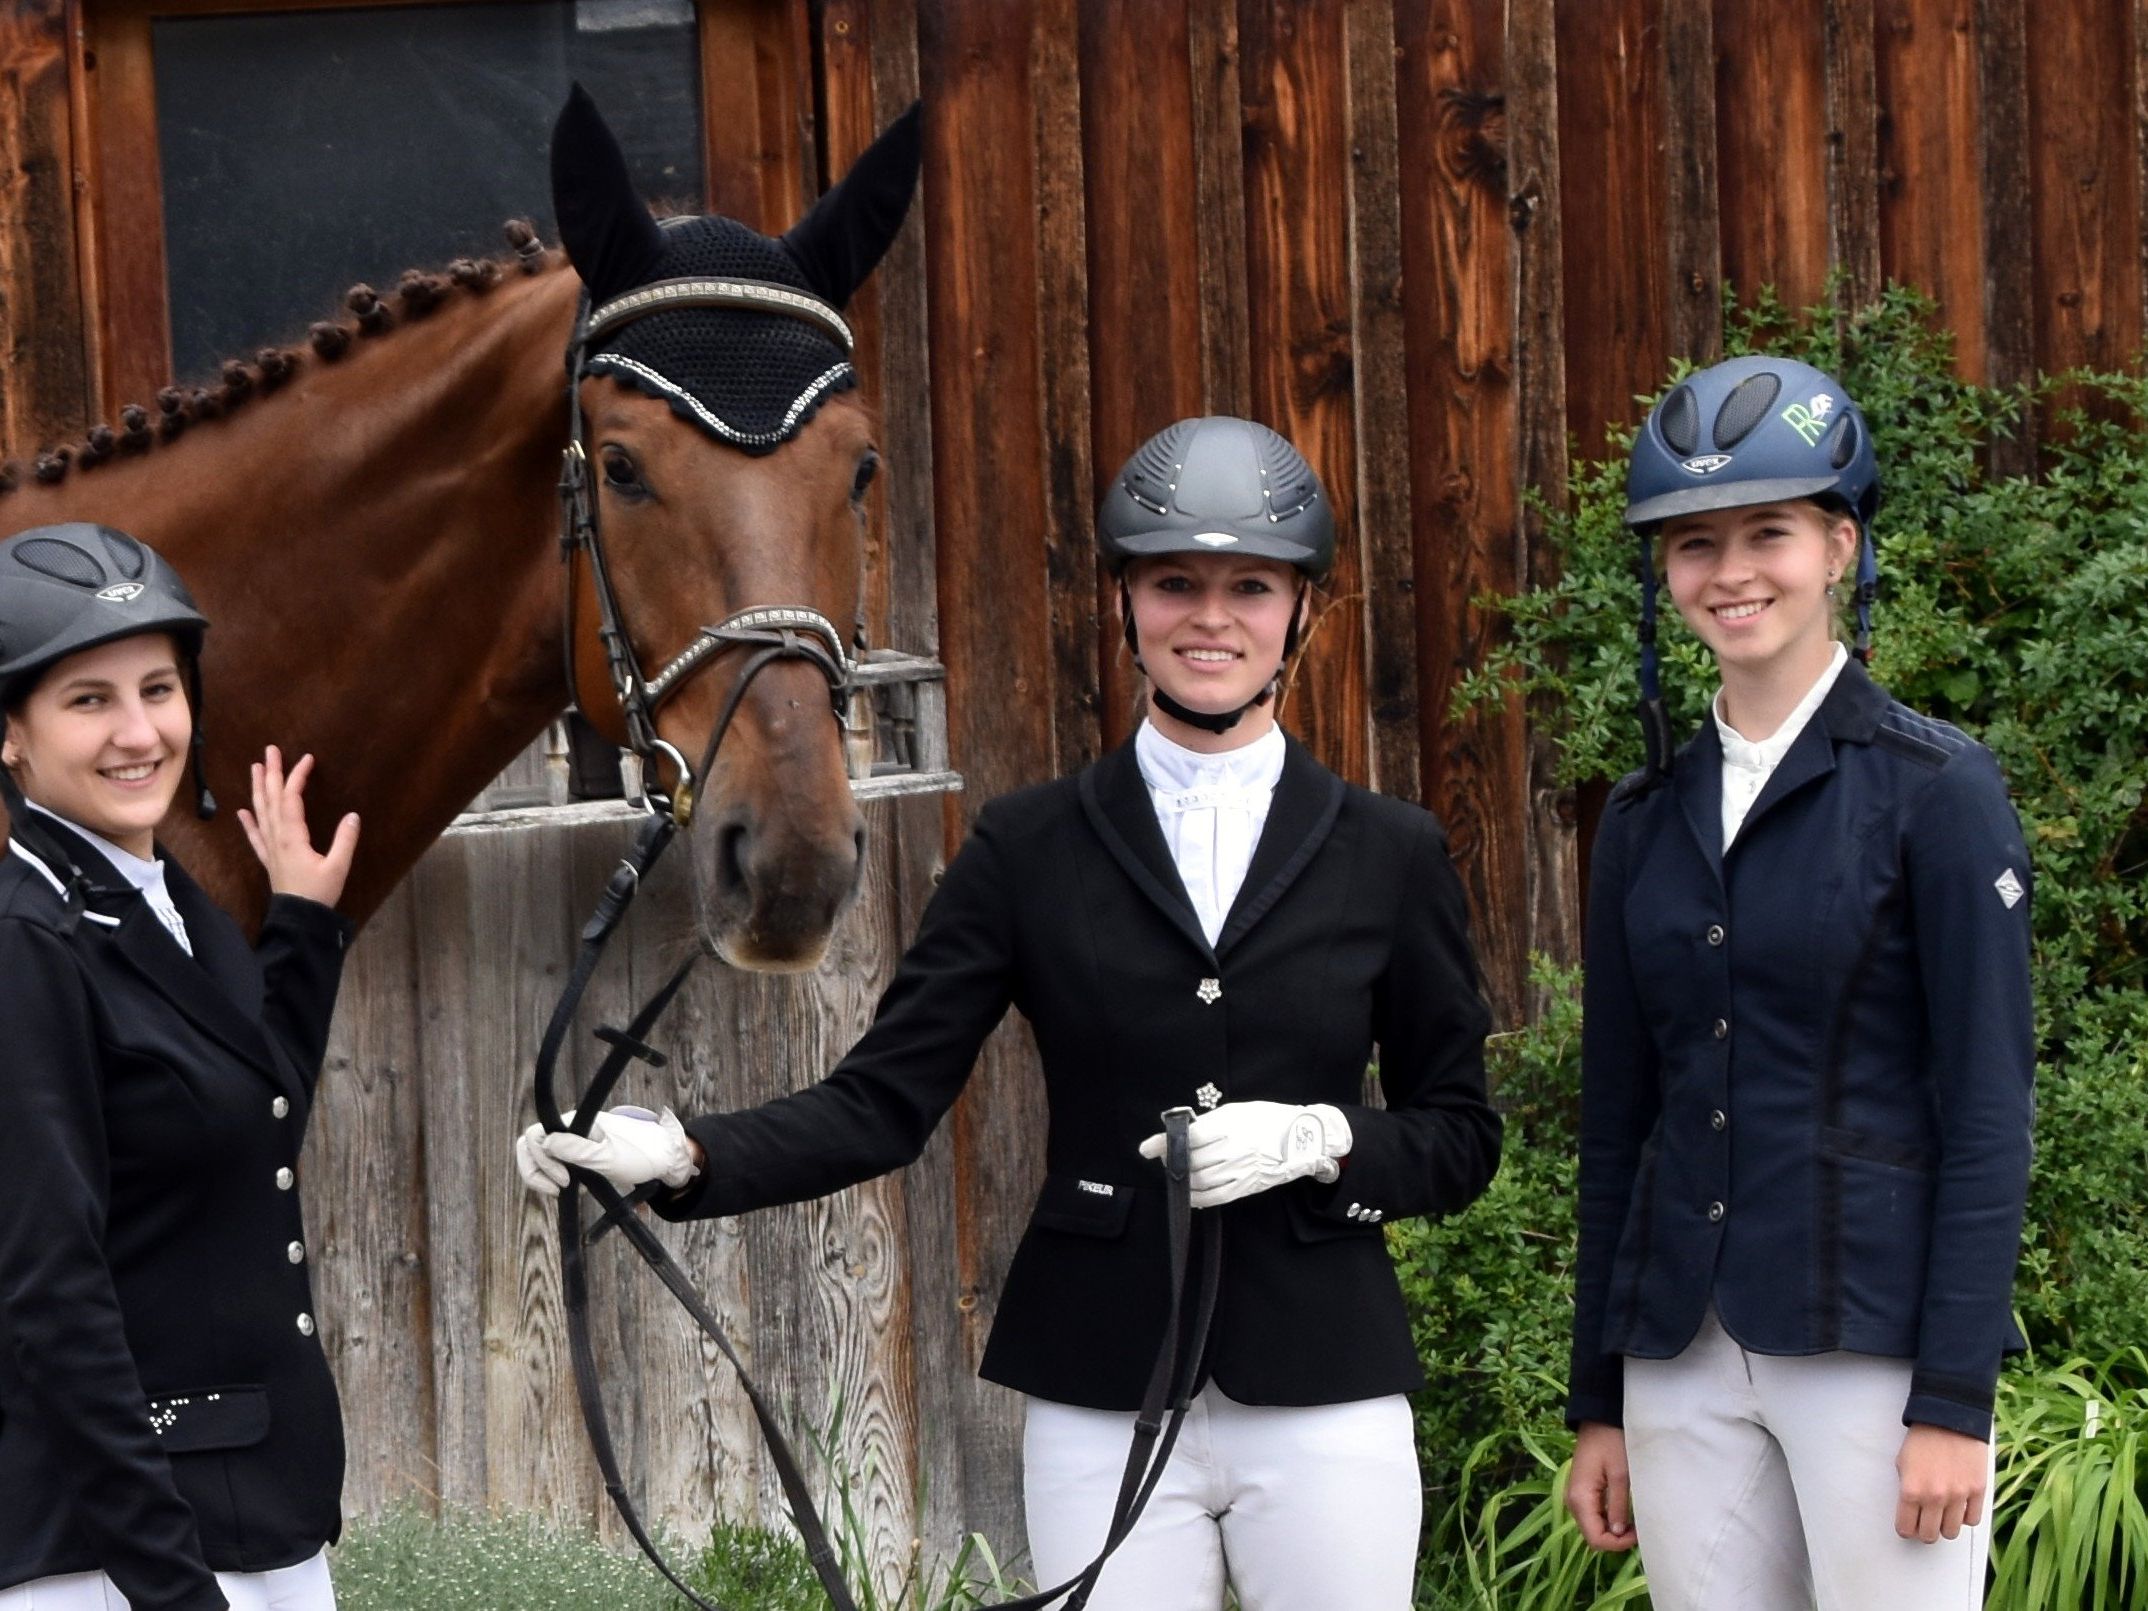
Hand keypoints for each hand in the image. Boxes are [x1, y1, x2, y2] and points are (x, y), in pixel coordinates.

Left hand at [237, 745, 359, 907]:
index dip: (297, 776)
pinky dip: (248, 822)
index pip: (291, 798)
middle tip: (270, 750)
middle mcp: (277, 837)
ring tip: (255, 769)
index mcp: (292, 836)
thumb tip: (353, 816)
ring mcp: (270, 847)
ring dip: (258, 789)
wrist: (298, 919)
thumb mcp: (338, 867)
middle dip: (271, 773)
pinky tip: (242, 811)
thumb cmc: (318, 894)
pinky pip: (255, 836)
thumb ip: (345, 841)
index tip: (307, 759)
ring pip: (260, 812)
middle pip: (271, 799)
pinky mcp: (269, 859)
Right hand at [515, 1105, 698, 1197]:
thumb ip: (576, 1150)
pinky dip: (558, 1179)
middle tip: (560, 1189)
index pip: (534, 1135)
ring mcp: (574, 1141)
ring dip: (547, 1176)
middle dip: (538, 1171)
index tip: (563, 1181)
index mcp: (575, 1122)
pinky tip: (576, 1189)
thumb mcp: (608, 1157)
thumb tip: (544, 1143)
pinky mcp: (580, 1155)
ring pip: (542, 1157)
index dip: (541, 1161)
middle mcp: (570, 1129)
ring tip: (567, 1190)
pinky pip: (556, 1165)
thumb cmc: (640, 1155)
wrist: (665, 1159)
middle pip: (532, 1146)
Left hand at [1136, 1101, 1350, 1207]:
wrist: (1302, 1137)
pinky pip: (1216, 1197)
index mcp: (1230, 1126)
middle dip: (1172, 1162)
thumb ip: (1210, 1122)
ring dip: (1182, 1180)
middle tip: (1164, 1158)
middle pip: (1191, 1162)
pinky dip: (1198, 1198)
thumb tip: (1184, 1131)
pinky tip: (1190, 1194)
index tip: (1146, 1147)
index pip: (1189, 1137)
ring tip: (1177, 1173)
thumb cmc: (1267, 1118)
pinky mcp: (1247, 1186)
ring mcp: (1241, 1170)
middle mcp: (1233, 1149)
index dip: (1164, 1143)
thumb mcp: (1237, 1110)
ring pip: (1200, 1182)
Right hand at [1566, 1422, 1635, 1550]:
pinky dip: (1608, 1520)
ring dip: (1612, 1531)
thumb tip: (1618, 1533)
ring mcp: (1575, 1497)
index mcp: (1580, 1498)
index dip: (1617, 1544)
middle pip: (1592, 1535)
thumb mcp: (1621, 1475)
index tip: (1638, 1534)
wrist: (1599, 1419)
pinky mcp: (1581, 1492)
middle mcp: (1572, 1501)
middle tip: (1638, 1528)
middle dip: (1615, 1539)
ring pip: (1593, 1527)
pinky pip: (1593, 1515)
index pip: (1595, 1538)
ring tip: (1633, 1521)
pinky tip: (1623, 1512)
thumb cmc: (1612, 1443)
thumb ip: (1618, 1506)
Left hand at [1896, 1423, 1988, 1541]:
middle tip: (1925, 1522)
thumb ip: (1907, 1490)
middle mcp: (1934, 1497)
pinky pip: (1972, 1520)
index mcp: (1911, 1490)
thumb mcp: (1903, 1464)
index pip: (1906, 1528)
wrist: (1950, 1419)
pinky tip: (1959, 1507)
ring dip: (1945, 1526)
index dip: (1906, 1528)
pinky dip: (1965, 1517)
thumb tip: (1911, 1512)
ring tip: (1942, 1515)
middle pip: (1929, 1535)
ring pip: (1951, 1532)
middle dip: (1924, 1531)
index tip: (1908, 1525)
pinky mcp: (1978, 1491)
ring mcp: (1958, 1496)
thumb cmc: (1922, 1439)